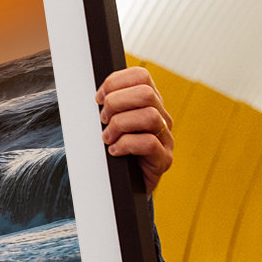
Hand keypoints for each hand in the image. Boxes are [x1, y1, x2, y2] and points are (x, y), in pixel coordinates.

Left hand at [96, 66, 173, 194]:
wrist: (123, 186)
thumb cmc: (113, 150)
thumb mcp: (108, 123)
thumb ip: (107, 106)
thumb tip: (96, 95)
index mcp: (149, 103)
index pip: (140, 76)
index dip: (115, 82)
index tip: (98, 98)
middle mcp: (161, 117)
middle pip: (146, 93)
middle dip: (116, 103)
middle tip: (102, 120)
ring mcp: (166, 138)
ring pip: (149, 116)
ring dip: (120, 125)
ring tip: (107, 138)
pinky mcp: (164, 159)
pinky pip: (149, 143)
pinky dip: (125, 145)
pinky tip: (115, 151)